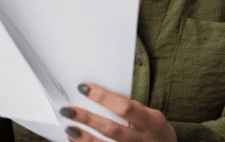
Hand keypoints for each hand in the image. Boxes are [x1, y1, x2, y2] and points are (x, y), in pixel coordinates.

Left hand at [59, 83, 176, 141]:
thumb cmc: (156, 132)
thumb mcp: (151, 117)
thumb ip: (131, 109)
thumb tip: (99, 94)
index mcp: (152, 121)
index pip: (125, 107)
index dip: (103, 97)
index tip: (84, 88)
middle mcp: (144, 139)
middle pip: (112, 129)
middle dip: (88, 119)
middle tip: (68, 110)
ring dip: (85, 138)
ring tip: (70, 128)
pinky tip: (77, 140)